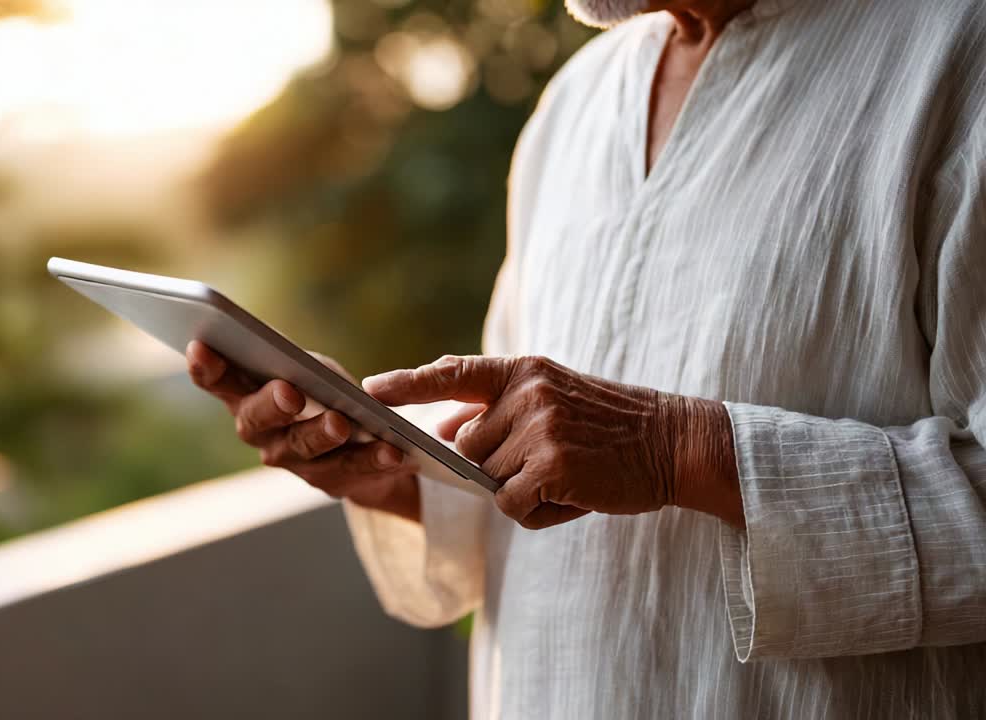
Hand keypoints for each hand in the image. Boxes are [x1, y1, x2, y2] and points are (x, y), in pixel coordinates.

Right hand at [186, 341, 421, 522]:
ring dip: (321, 434)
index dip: (206, 367)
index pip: (217, 381)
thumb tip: (289, 356)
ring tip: (342, 422)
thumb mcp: (309, 368)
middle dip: (272, 405)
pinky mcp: (331, 481)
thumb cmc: (322, 389)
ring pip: (303, 448)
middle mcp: (260, 432)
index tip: (200, 345)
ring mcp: (293, 461)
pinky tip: (393, 450)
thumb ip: (295, 363)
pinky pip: (352, 469)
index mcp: (246, 395)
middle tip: (288, 392)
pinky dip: (373, 458)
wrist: (361, 440)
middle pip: (256, 421)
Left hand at [363, 355, 741, 529]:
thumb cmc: (608, 426)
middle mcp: (525, 393)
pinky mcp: (550, 465)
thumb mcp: (552, 397)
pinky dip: (536, 511)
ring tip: (566, 476)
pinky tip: (572, 495)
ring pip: (488, 480)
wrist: (673, 443)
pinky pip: (510, 504)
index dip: (408, 383)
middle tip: (548, 462)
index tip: (369, 390)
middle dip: (494, 465)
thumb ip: (496, 410)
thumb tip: (442, 431)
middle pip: (467, 446)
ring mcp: (537, 428)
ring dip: (519, 490)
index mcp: (524, 371)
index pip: (454, 373)